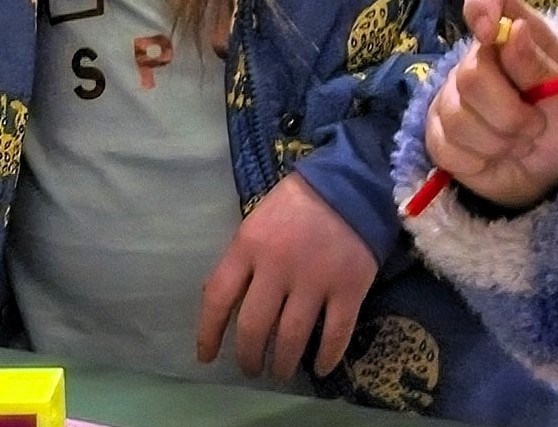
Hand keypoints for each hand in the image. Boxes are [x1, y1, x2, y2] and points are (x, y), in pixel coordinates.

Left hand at [198, 174, 376, 379]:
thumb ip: (240, 260)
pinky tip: (320, 368)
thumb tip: (218, 301)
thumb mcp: (255, 224)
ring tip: (281, 373)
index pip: (217, 298)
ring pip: (291, 337)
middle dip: (249, 357)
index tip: (206, 357)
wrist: (351, 185)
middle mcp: (277, 266)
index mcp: (248, 246)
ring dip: (283, 363)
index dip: (208, 333)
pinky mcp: (349, 288)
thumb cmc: (296, 205)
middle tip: (252, 370)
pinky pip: (335, 334)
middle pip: (254, 326)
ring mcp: (315, 279)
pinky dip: (326, 357)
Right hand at [423, 0, 557, 210]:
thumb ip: (537, 65)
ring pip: (457, 118)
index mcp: (513, 34)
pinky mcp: (438, 134)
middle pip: (471, 76)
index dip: (481, 4)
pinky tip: (494, 158)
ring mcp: (450, 96)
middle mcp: (476, 58)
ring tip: (519, 144)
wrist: (556, 171)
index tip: (489, 31)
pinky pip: (445, 146)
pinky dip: (478, 161)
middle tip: (535, 127)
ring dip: (499, 142)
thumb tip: (512, 29)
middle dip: (510, 114)